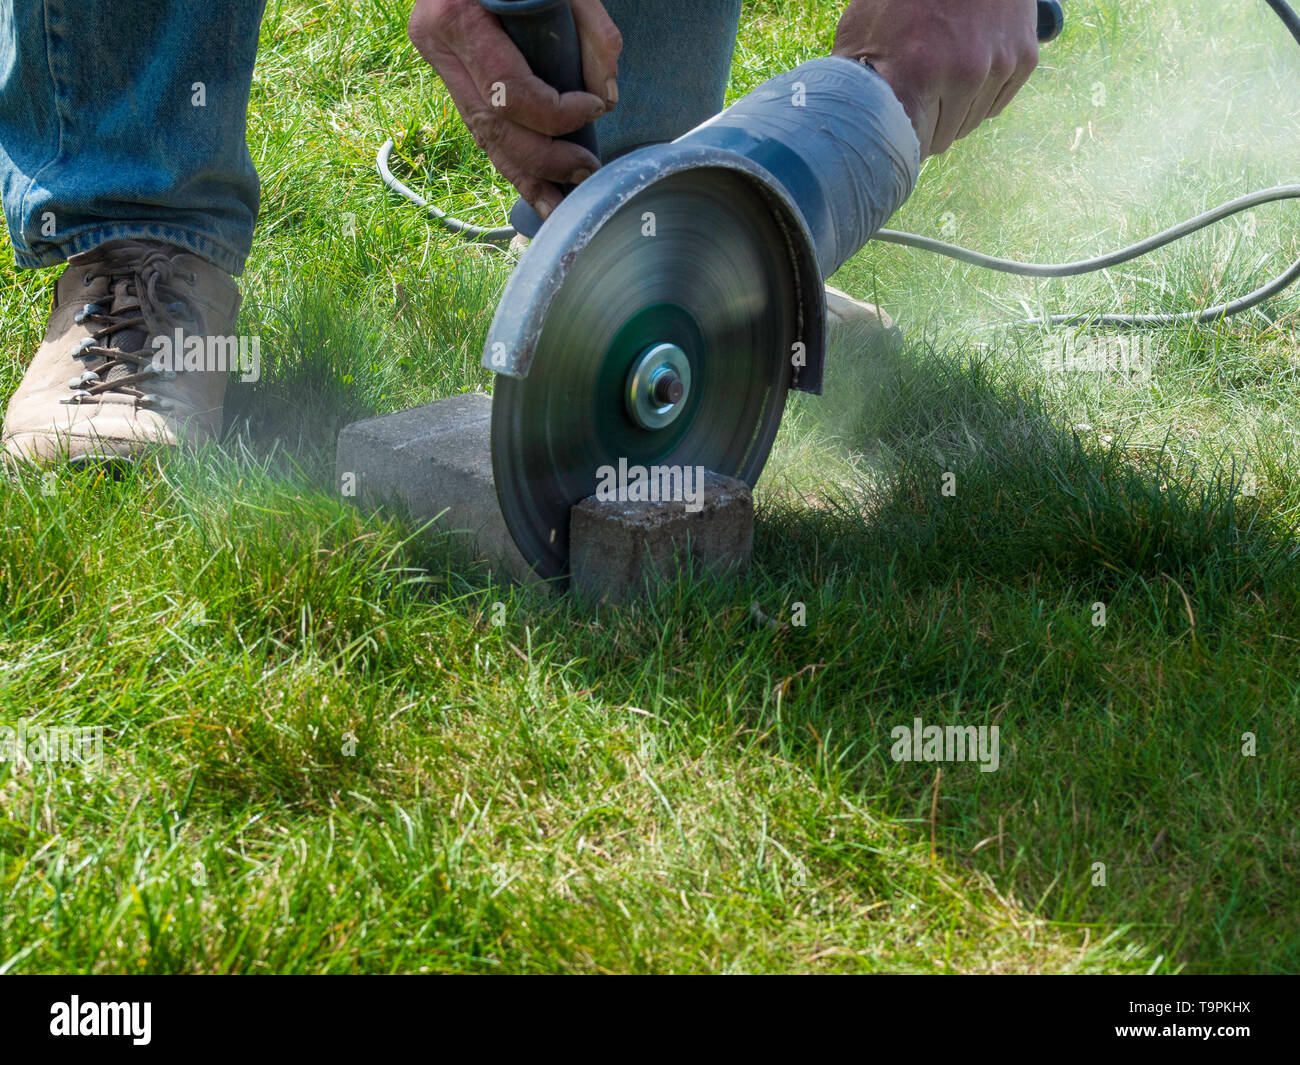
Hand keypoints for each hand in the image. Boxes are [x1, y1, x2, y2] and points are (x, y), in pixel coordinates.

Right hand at [408, 0, 621, 218]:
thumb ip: (591, 31)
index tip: (594, 107)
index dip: (555, 112)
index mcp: (456, 19)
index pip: (509, 91)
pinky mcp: (453, 79)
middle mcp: (439, 46)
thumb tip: (607, 96)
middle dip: (545, 160)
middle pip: (494, 128)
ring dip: (528, 179)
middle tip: (587, 172)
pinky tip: (539, 194)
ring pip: (485, 140)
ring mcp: (441, 66)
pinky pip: (483, 133)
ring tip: (564, 207)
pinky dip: (515, 166)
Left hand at [832, 0, 1038, 157]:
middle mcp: (965, 74)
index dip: (900, 144)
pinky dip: (978, 98)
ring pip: (969, 125)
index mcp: (920, 73)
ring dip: (951, 113)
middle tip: (912, 97)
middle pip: (941, 140)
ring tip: (937, 78)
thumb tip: (835, 122)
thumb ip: (850, 80)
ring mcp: (999, 66)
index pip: (912, 146)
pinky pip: (994, 106)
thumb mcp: (860, 29)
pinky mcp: (1025, 58)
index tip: (890, 135)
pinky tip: (962, 70)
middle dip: (925, 127)